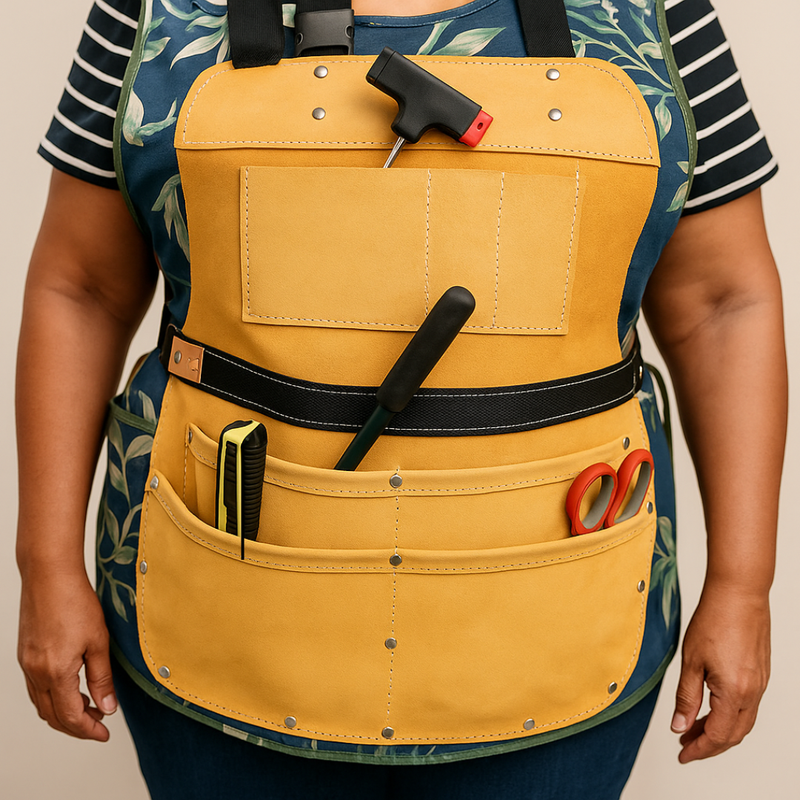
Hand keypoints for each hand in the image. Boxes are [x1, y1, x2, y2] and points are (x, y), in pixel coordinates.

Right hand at [18, 569, 116, 740]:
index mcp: (55, 673)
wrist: (49, 575)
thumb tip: (108, 707)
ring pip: (42, 704)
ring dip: (64, 713)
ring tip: (91, 708)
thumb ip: (102, 678)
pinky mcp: (25, 654)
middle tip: (100, 725)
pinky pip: (36, 688)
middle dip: (77, 726)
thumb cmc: (75, 602)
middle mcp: (36, 673)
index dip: (89, 729)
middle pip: (53, 716)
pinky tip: (71, 689)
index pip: (71, 716)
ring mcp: (27, 664)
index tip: (104, 734)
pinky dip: (53, 697)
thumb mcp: (98, 641)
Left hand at [671, 584, 770, 762]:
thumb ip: (686, 697)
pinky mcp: (760, 673)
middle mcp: (753, 692)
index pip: (718, 736)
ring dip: (718, 729)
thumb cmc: (714, 620)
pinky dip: (728, 714)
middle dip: (708, 744)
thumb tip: (679, 726)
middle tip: (684, 744)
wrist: (739, 593)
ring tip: (691, 727)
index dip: (699, 749)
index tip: (682, 755)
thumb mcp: (691, 661)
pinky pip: (747, 706)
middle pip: (733, 734)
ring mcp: (760, 683)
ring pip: (742, 721)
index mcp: (735, 692)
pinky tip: (710, 707)